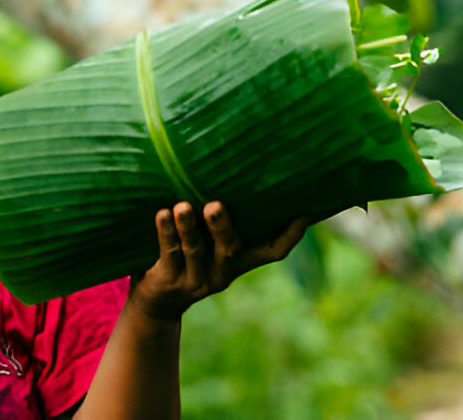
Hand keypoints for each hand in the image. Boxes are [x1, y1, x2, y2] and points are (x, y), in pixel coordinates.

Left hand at [128, 201, 306, 322]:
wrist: (159, 299)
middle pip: (229, 251)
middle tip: (215, 204)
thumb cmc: (190, 253)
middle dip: (223, 227)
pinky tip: (162, 213)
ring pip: (195, 251)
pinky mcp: (171, 281)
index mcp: (241, 260)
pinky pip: (169, 254)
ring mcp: (197, 279)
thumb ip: (225, 215)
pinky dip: (166, 232)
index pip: (273, 251)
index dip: (290, 236)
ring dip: (188, 228)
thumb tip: (236, 162)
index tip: (303, 214)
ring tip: (182, 206)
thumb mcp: (211, 239)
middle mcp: (223, 272)